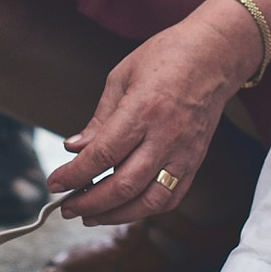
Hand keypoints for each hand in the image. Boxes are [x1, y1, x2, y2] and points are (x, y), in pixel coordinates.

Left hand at [47, 2, 259, 225]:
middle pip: (124, 185)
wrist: (215, 55)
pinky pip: (171, 197)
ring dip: (116, 215)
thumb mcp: (121, 77)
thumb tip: (75, 148)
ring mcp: (184, 152)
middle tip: (67, 207)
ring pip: (149, 201)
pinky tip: (125, 209)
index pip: (102, 155)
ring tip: (92, 215)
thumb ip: (99, 119)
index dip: (74, 174)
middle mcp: (166, 136)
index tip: (55, 183)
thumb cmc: (168, 57)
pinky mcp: (195, 161)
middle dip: (90, 202)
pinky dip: (145, 209)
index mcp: (143, 110)